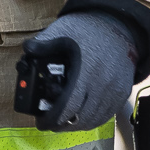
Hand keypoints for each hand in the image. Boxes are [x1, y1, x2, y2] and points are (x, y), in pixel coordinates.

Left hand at [18, 11, 140, 132]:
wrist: (119, 24)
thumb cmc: (88, 28)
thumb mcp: (63, 30)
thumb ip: (43, 43)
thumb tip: (27, 50)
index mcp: (85, 71)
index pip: (68, 107)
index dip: (53, 119)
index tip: (41, 123)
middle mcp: (102, 85)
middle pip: (81, 118)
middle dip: (62, 125)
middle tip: (50, 123)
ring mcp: (115, 90)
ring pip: (95, 120)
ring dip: (77, 125)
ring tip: (64, 122)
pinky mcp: (122, 92)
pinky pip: (107, 114)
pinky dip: (93, 119)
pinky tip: (81, 116)